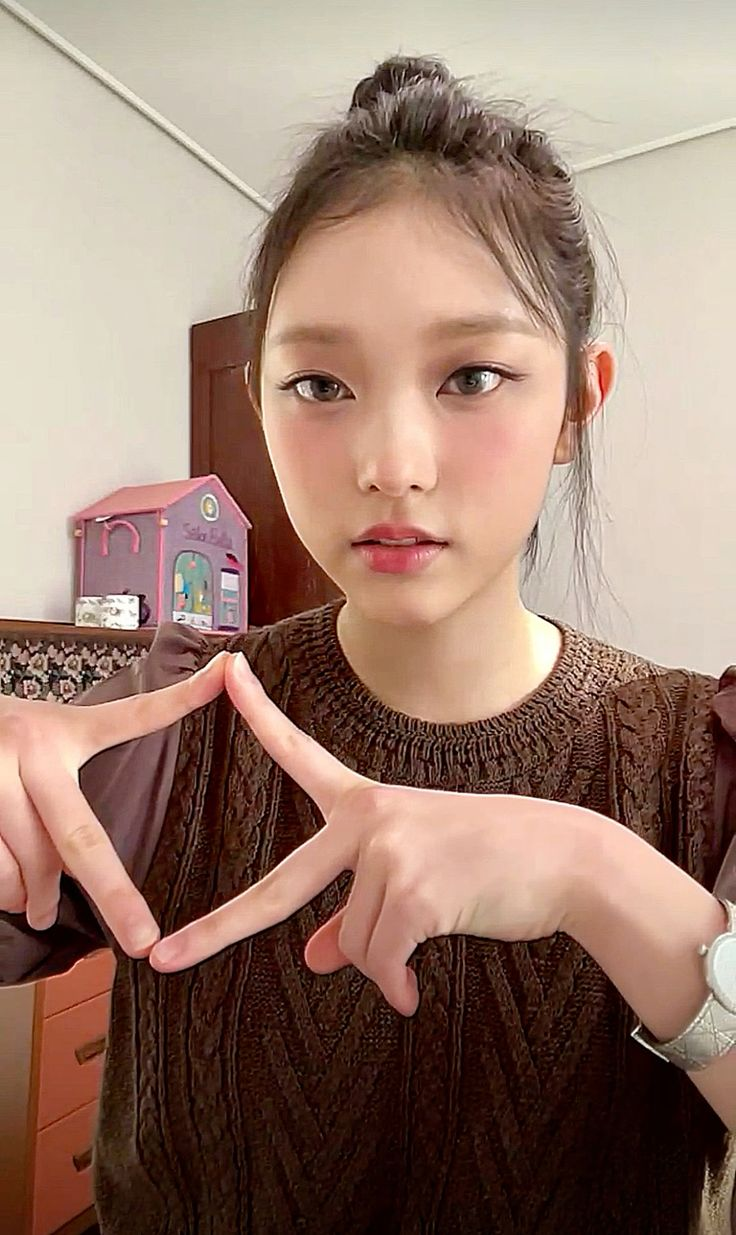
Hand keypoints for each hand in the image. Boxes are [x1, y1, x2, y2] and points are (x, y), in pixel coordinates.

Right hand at [0, 652, 229, 953]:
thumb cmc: (3, 735)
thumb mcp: (51, 728)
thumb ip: (96, 748)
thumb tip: (138, 790)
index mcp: (63, 731)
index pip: (134, 716)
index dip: (183, 696)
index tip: (226, 673)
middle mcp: (29, 749)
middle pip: (78, 837)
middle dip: (114, 894)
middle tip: (141, 938)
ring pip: (25, 867)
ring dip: (36, 899)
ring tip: (43, 908)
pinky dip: (5, 893)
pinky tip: (12, 893)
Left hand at [150, 653, 596, 1014]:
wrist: (565, 858)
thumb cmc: (492, 863)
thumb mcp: (417, 877)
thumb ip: (354, 915)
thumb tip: (313, 960)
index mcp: (365, 802)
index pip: (299, 753)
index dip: (258, 714)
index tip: (223, 671)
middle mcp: (369, 817)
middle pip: (281, 889)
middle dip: (216, 929)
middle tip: (162, 960)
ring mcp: (391, 849)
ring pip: (353, 941)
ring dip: (384, 963)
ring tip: (422, 951)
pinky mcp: (415, 888)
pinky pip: (383, 961)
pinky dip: (397, 985)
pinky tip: (416, 991)